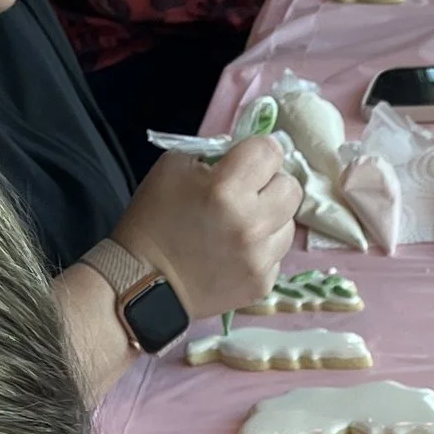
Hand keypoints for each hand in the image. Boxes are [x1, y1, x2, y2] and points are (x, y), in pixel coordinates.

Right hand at [114, 128, 299, 319]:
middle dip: (271, 184)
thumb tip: (248, 155)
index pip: (271, 151)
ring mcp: (259, 257)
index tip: (249, 160)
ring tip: (239, 226)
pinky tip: (235, 252)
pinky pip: (277, 254)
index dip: (260, 151)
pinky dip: (261, 250)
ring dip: (269, 219)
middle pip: (291, 187)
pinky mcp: (263, 282)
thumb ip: (214, 153)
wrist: (142, 281)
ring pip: (289, 223)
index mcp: (225, 188)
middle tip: (248, 193)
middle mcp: (250, 223)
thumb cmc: (154, 219)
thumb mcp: (173, 168)